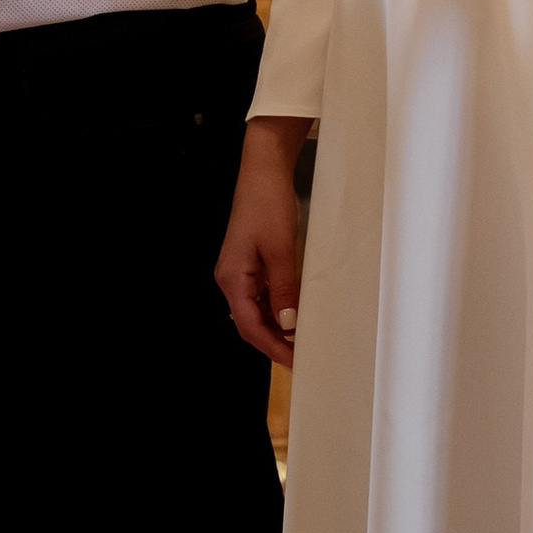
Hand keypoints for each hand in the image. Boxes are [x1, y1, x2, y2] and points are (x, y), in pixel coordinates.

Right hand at [217, 119, 306, 367]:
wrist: (264, 171)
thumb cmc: (268, 205)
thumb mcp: (280, 249)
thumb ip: (283, 289)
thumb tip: (288, 323)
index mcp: (231, 278)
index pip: (249, 326)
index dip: (272, 346)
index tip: (295, 361)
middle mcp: (230, 278)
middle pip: (249, 322)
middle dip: (274, 342)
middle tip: (301, 357)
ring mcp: (240, 271)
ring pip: (256, 311)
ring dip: (276, 327)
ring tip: (302, 340)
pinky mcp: (250, 263)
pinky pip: (261, 296)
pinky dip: (277, 309)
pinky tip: (294, 314)